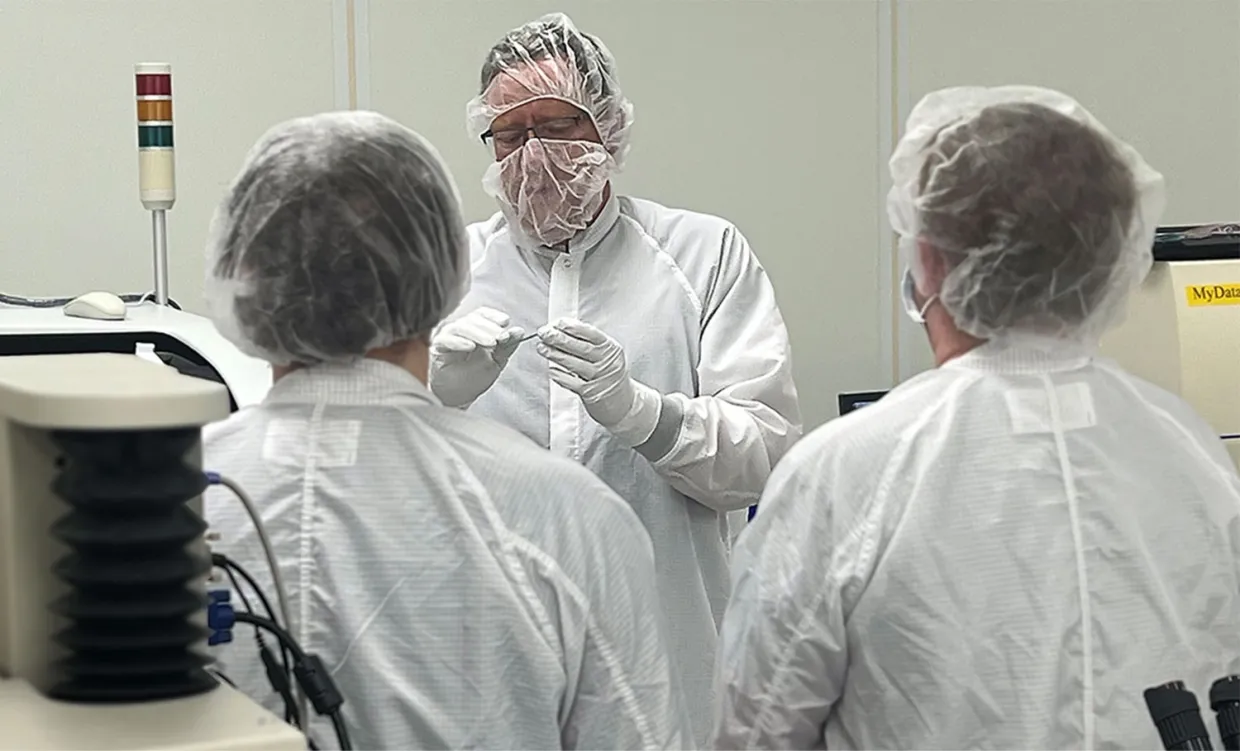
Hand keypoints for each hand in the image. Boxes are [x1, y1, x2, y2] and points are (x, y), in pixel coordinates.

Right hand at [429, 307, 524, 407]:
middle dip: (490, 327)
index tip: (505, 322)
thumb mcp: (496, 362)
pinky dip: (459, 341)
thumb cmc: (473, 379)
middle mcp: (461, 331)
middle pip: (473, 319)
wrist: (458, 397)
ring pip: (462, 327)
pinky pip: (446, 339)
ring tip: (490, 343)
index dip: (494, 316)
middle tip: (502, 337)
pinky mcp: (438, 348)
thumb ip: (506, 346)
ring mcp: (448, 337)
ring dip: (478, 333)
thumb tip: (518, 331)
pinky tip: (470, 346)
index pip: (483, 314)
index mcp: (475, 330)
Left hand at [536, 318, 661, 445]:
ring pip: (574, 364)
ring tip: (542, 348)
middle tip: (544, 333)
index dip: (573, 327)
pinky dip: (559, 375)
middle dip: (559, 339)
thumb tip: (561, 329)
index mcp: (611, 348)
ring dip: (555, 355)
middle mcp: (607, 362)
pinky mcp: (591, 393)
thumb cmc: (609, 374)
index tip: (557, 323)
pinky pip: (572, 382)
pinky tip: (551, 369)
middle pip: (581, 348)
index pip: (591, 334)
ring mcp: (599, 378)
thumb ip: (588, 342)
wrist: (623, 403)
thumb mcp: (606, 354)